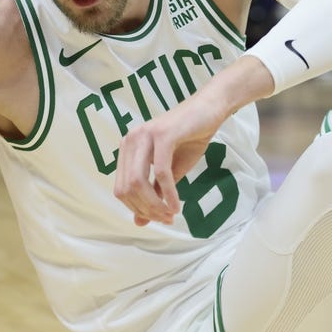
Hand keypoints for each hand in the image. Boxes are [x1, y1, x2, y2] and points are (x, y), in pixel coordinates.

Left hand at [114, 95, 226, 226]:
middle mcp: (130, 141)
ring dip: (155, 204)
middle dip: (146, 210)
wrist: (210, 110)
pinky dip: (169, 193)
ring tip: (171, 214)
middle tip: (166, 219)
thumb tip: (141, 221)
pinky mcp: (162, 135)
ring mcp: (144, 136)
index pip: (121, 189)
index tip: (159, 218)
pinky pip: (160, 173)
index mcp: (127, 148)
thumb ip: (154, 193)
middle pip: (127, 189)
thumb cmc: (190, 138)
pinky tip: (176, 204)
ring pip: (139, 183)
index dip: (137, 209)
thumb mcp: (170, 171)